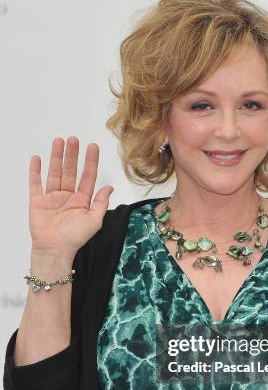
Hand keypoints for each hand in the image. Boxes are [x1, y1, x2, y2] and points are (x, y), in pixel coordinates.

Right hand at [29, 136, 113, 257]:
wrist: (55, 250)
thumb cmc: (75, 239)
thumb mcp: (95, 221)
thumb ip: (101, 203)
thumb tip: (110, 187)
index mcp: (82, 201)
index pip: (88, 177)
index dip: (90, 162)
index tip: (93, 147)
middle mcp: (67, 197)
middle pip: (70, 171)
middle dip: (73, 155)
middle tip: (74, 139)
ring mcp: (52, 198)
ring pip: (55, 173)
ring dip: (56, 157)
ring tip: (59, 142)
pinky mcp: (37, 201)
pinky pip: (35, 183)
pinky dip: (35, 171)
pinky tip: (37, 158)